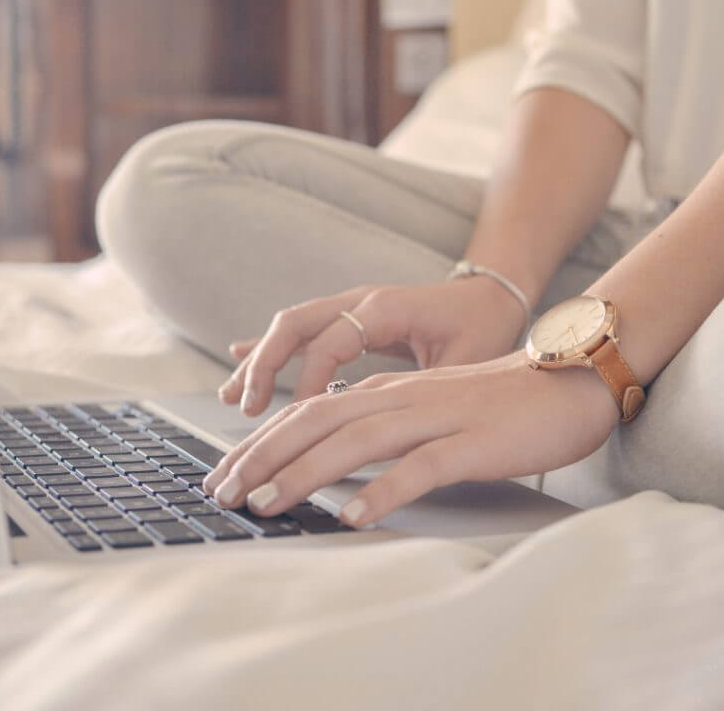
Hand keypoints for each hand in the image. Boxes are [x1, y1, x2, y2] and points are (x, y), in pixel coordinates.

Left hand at [203, 352, 618, 526]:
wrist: (566, 382)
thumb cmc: (496, 403)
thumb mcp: (427, 408)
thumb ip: (382, 424)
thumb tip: (331, 456)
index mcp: (387, 392)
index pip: (308, 412)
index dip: (261, 442)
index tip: (226, 474)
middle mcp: (401, 398)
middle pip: (317, 422)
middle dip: (263, 457)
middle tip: (222, 492)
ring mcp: (436, 418)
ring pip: (357, 441)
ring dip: (305, 473)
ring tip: (266, 503)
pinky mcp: (471, 443)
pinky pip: (421, 468)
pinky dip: (383, 491)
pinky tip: (353, 516)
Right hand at [221, 277, 528, 415]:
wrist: (491, 295)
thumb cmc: (482, 328)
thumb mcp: (466, 360)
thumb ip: (429, 386)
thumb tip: (394, 428)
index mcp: (387, 308)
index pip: (332, 342)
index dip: (310, 381)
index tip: (298, 420)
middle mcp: (360, 300)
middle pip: (295, 324)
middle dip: (264, 366)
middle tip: (246, 410)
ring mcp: (350, 305)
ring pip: (290, 326)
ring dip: (259, 361)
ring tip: (232, 400)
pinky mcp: (348, 317)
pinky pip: (300, 330)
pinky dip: (270, 348)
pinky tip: (240, 362)